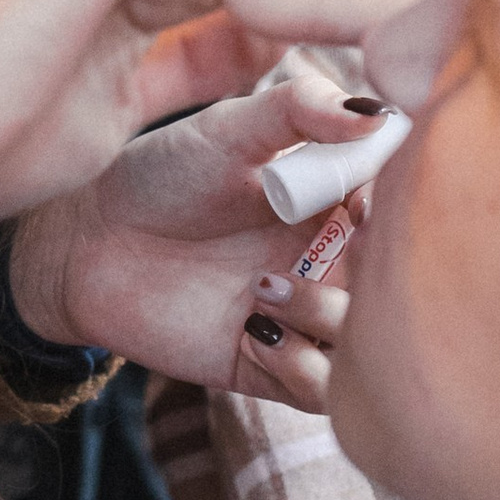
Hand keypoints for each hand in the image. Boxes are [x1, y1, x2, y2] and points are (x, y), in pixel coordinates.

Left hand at [10, 62, 391, 409]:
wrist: (88, 243)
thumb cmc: (162, 173)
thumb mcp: (231, 127)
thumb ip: (301, 108)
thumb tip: (378, 111)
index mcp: (341, 200)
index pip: (412, 211)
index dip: (406, 210)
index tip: (362, 199)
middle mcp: (335, 261)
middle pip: (406, 286)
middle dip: (386, 275)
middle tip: (335, 247)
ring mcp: (307, 317)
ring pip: (371, 344)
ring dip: (333, 318)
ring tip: (265, 285)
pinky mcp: (271, 368)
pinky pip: (322, 390)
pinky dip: (302, 365)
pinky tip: (254, 328)